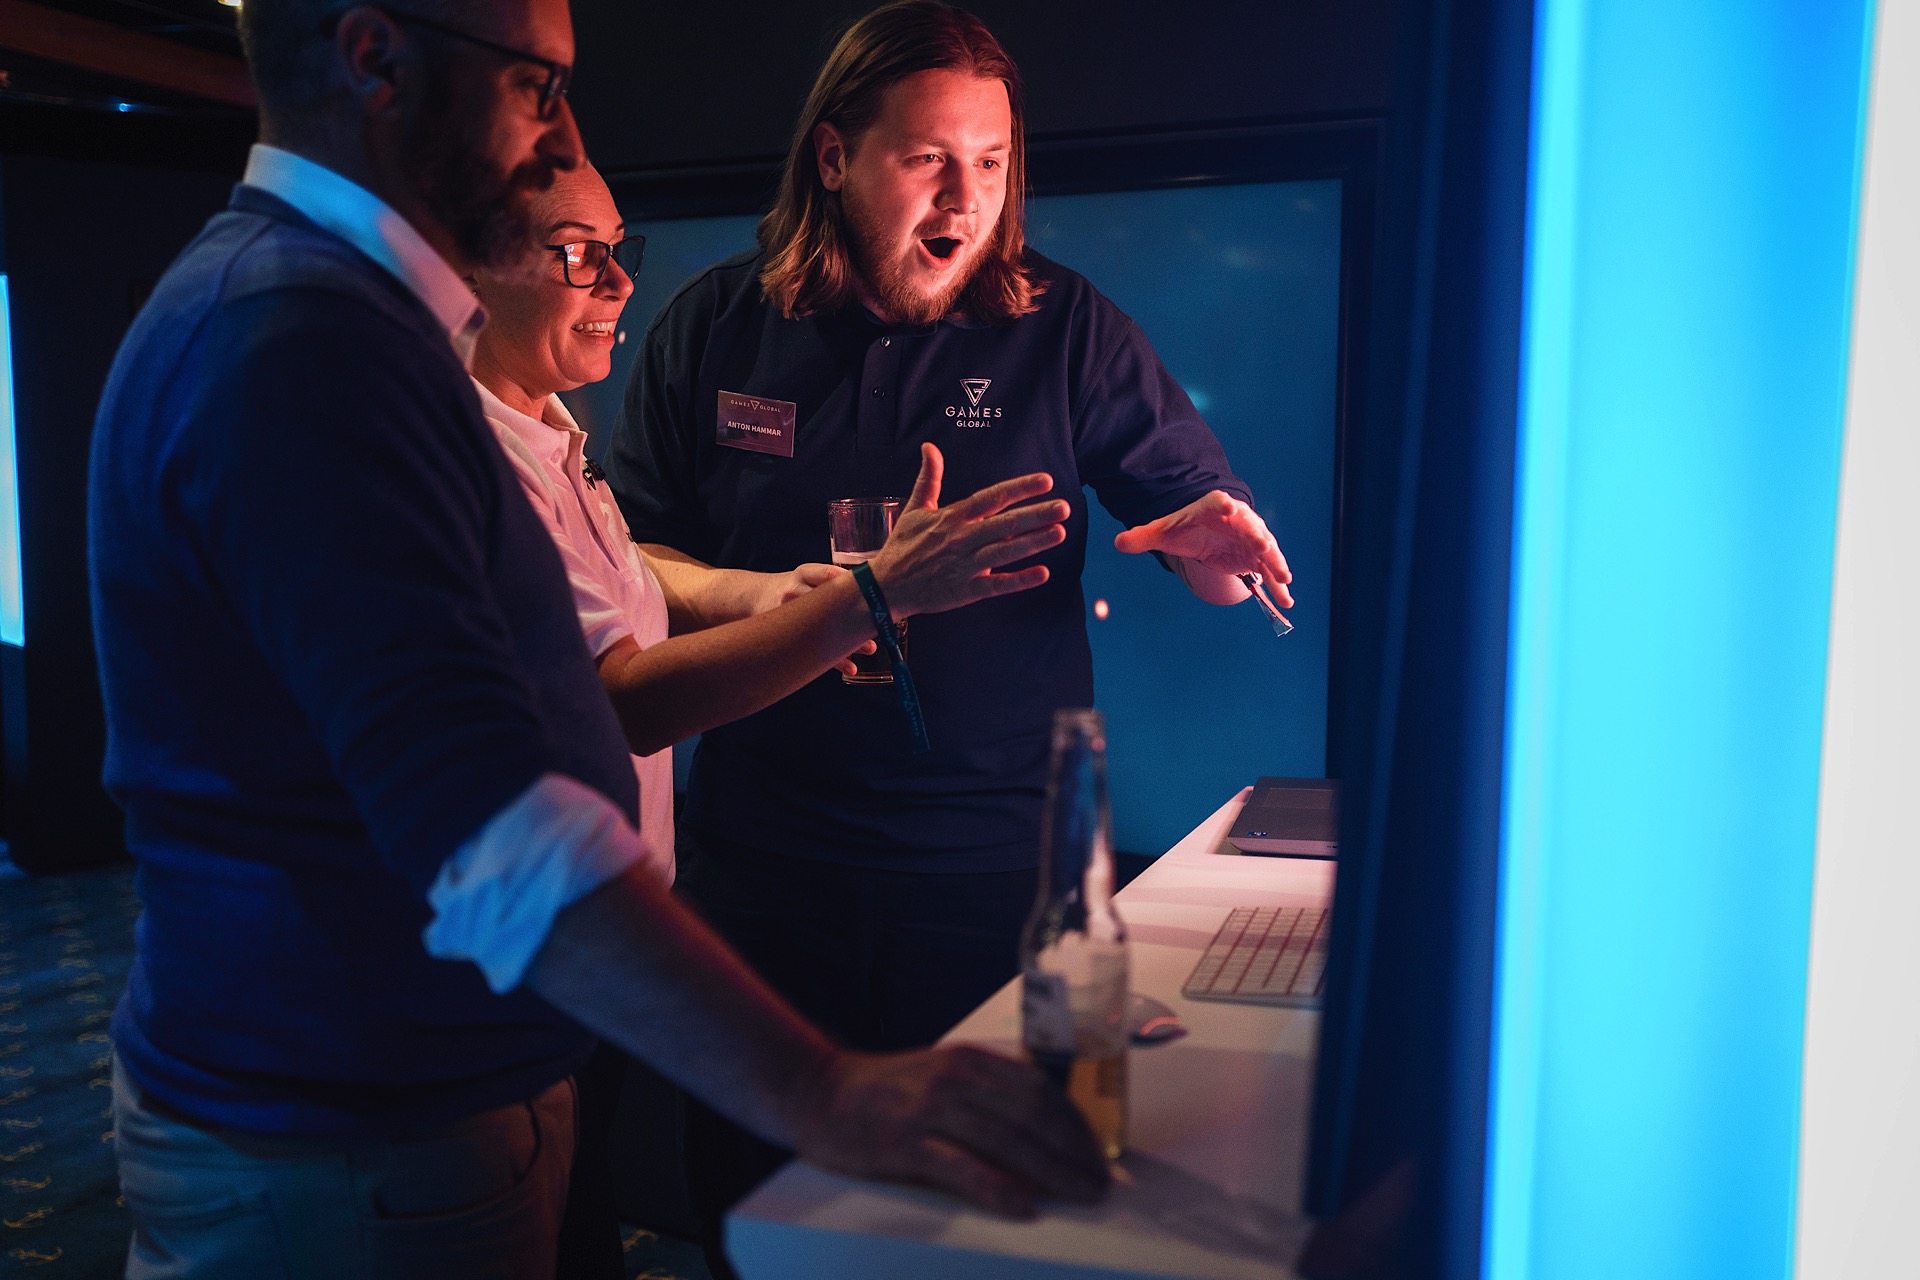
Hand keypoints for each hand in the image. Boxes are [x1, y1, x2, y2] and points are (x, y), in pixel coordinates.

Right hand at [771, 563, 873, 674]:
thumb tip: (871, 581)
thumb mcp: (808, 575)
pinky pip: (812, 650)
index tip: (867, 591)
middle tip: (874, 627)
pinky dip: (835, 661)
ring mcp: (788, 616)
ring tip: (870, 649)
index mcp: (803, 574)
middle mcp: (794, 593)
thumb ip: (832, 578)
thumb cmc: (794, 586)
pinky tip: (851, 668)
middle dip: (852, 616)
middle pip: (826, 605)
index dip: (848, 583)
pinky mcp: (788, 636)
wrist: (756, 597)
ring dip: (847, 642)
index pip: (826, 575)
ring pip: (820, 631)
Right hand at [793, 1045, 1109, 1217]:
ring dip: (1051, 1170)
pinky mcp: (906, 1140)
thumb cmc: (885, 1092)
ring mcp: (931, 1107)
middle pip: (1032, 1113)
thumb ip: (985, 1092)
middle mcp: (956, 1076)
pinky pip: (962, 1166)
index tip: (1098, 1150)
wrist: (818, 1091)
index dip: (1075, 1121)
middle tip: (1100, 1180)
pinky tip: (1023, 1205)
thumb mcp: (941, 1075)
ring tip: (1079, 1193)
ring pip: (1007, 1139)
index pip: (1039, 1088)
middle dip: (1073, 1149)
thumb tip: (1040, 1128)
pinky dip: (997, 1186)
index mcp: (970, 1059)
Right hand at [869, 443, 1068, 617]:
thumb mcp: (914, 508)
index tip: (1045, 481)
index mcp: (952, 518)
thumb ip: (929, 477)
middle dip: (1036, 515)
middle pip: (1004, 524)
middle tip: (1064, 507)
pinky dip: (1019, 580)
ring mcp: (964, 566)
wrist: (886, 587)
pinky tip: (1043, 574)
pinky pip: (997, 585)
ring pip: (1004, 552)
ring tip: (1060, 532)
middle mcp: (961, 539)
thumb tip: (929, 447)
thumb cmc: (903, 546)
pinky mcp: (965, 591)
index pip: (991, 498)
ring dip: (1033, 543)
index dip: (1019, 488)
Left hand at [1112, 491, 1293, 607]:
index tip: (1228, 505)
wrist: (1206, 529)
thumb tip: (1118, 542)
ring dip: (1275, 564)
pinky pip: (1270, 571)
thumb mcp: (1163, 530)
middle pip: (1249, 526)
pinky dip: (1278, 585)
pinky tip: (1286, 601)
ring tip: (1284, 579)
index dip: (1223, 504)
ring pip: (1266, 550)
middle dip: (1257, 536)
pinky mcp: (1257, 557)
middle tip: (1262, 546)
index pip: (1219, 502)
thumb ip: (1142, 536)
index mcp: (1214, 507)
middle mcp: (1238, 520)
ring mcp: (1251, 538)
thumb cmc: (1186, 525)